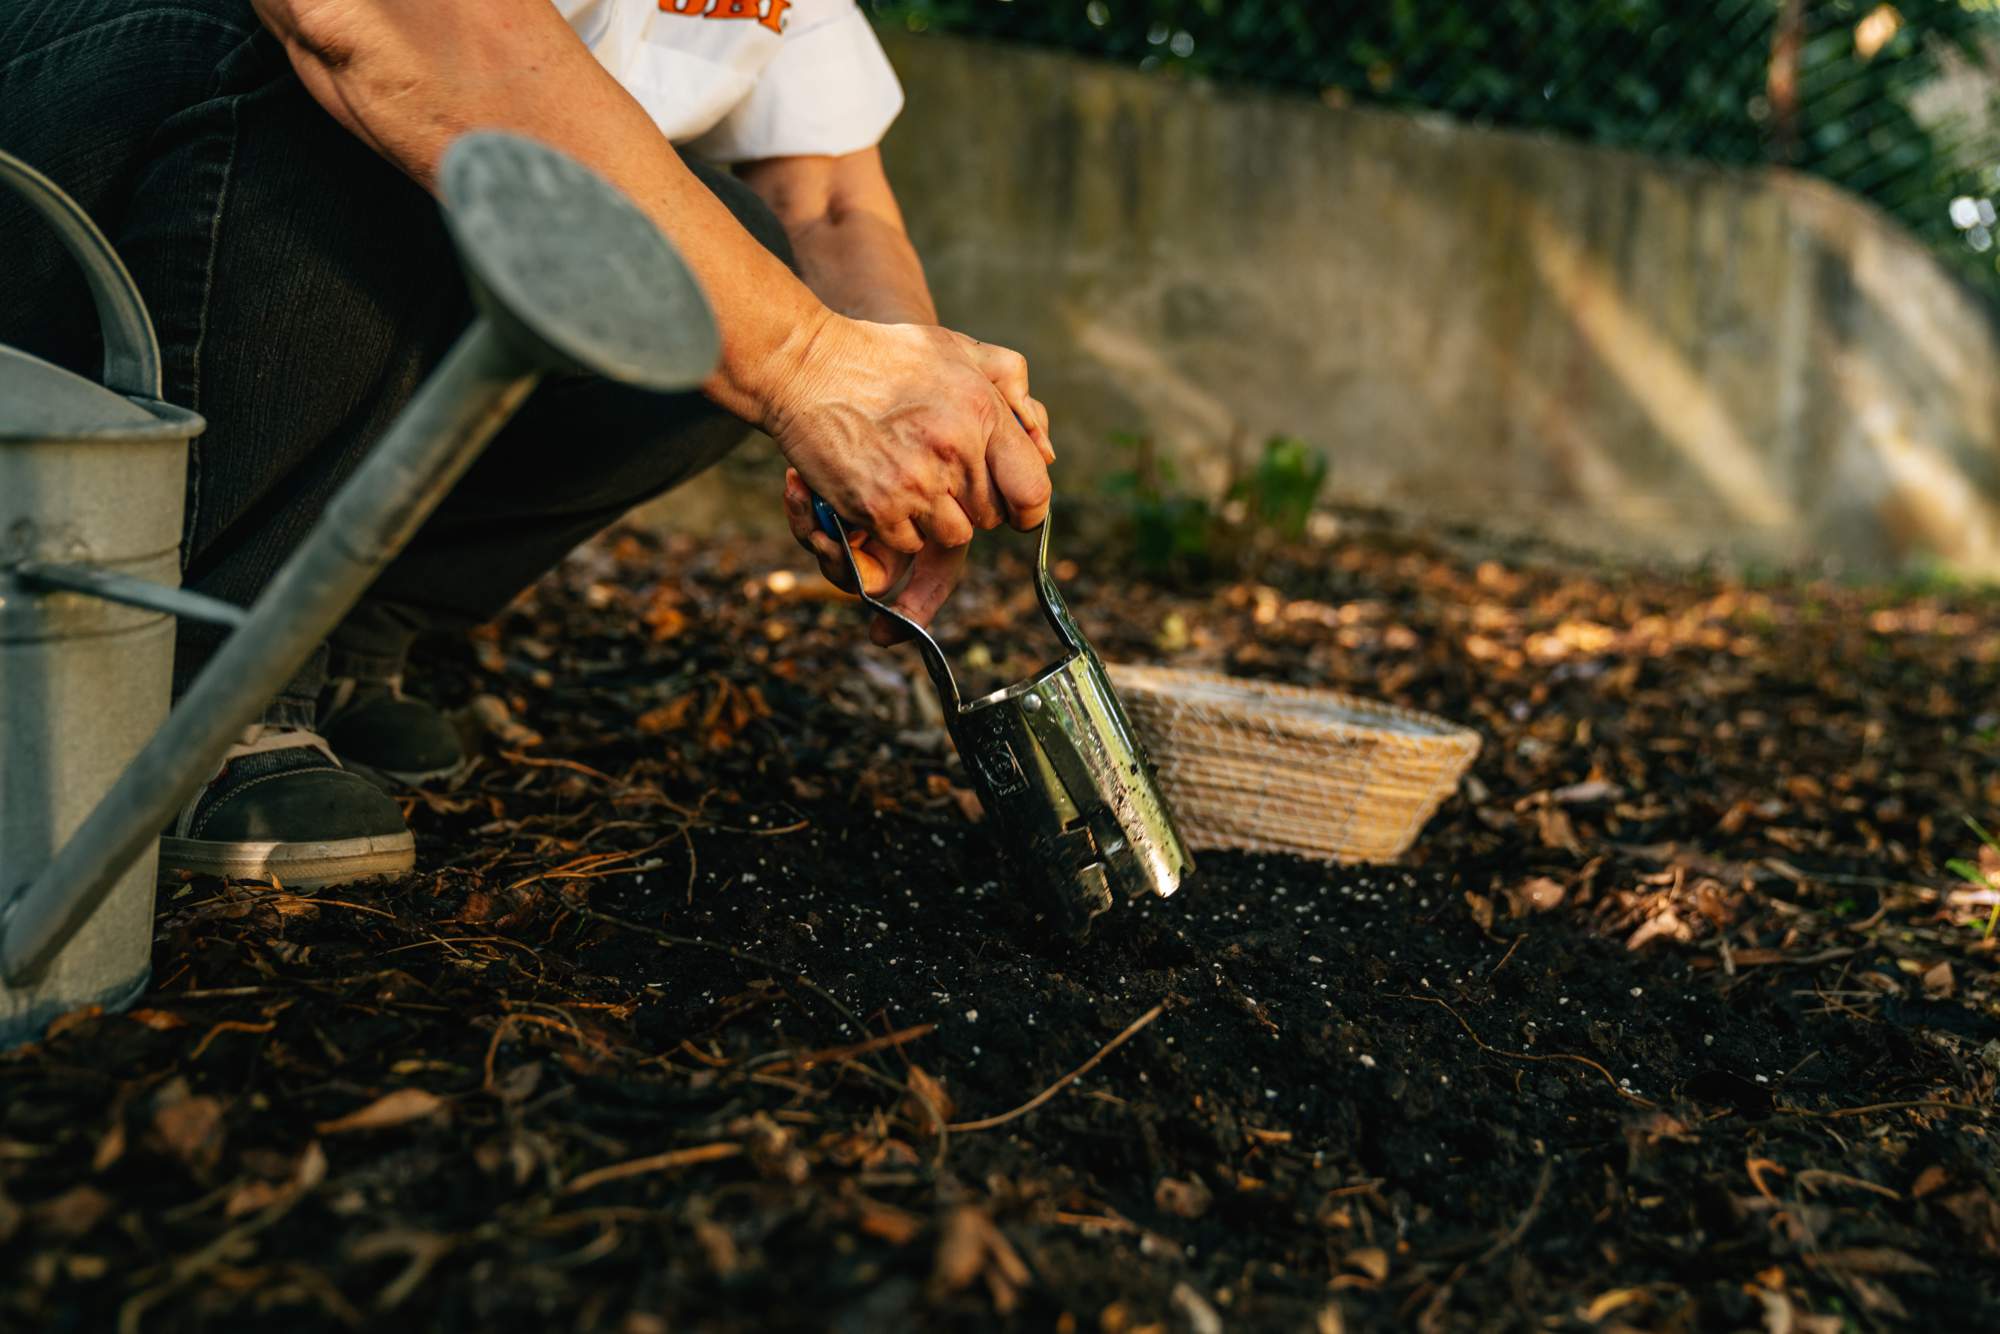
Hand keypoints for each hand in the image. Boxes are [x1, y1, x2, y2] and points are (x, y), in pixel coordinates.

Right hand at [767, 318, 1053, 639]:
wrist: (806, 365)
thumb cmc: (886, 355)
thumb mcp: (957, 348)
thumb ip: (1012, 386)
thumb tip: (1046, 448)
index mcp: (982, 412)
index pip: (1032, 490)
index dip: (1026, 505)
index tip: (1014, 504)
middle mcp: (954, 451)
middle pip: (990, 517)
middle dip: (972, 503)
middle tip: (942, 474)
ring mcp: (915, 483)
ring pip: (953, 535)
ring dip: (937, 518)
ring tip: (912, 479)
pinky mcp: (878, 508)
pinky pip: (909, 543)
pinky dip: (899, 527)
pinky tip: (883, 489)